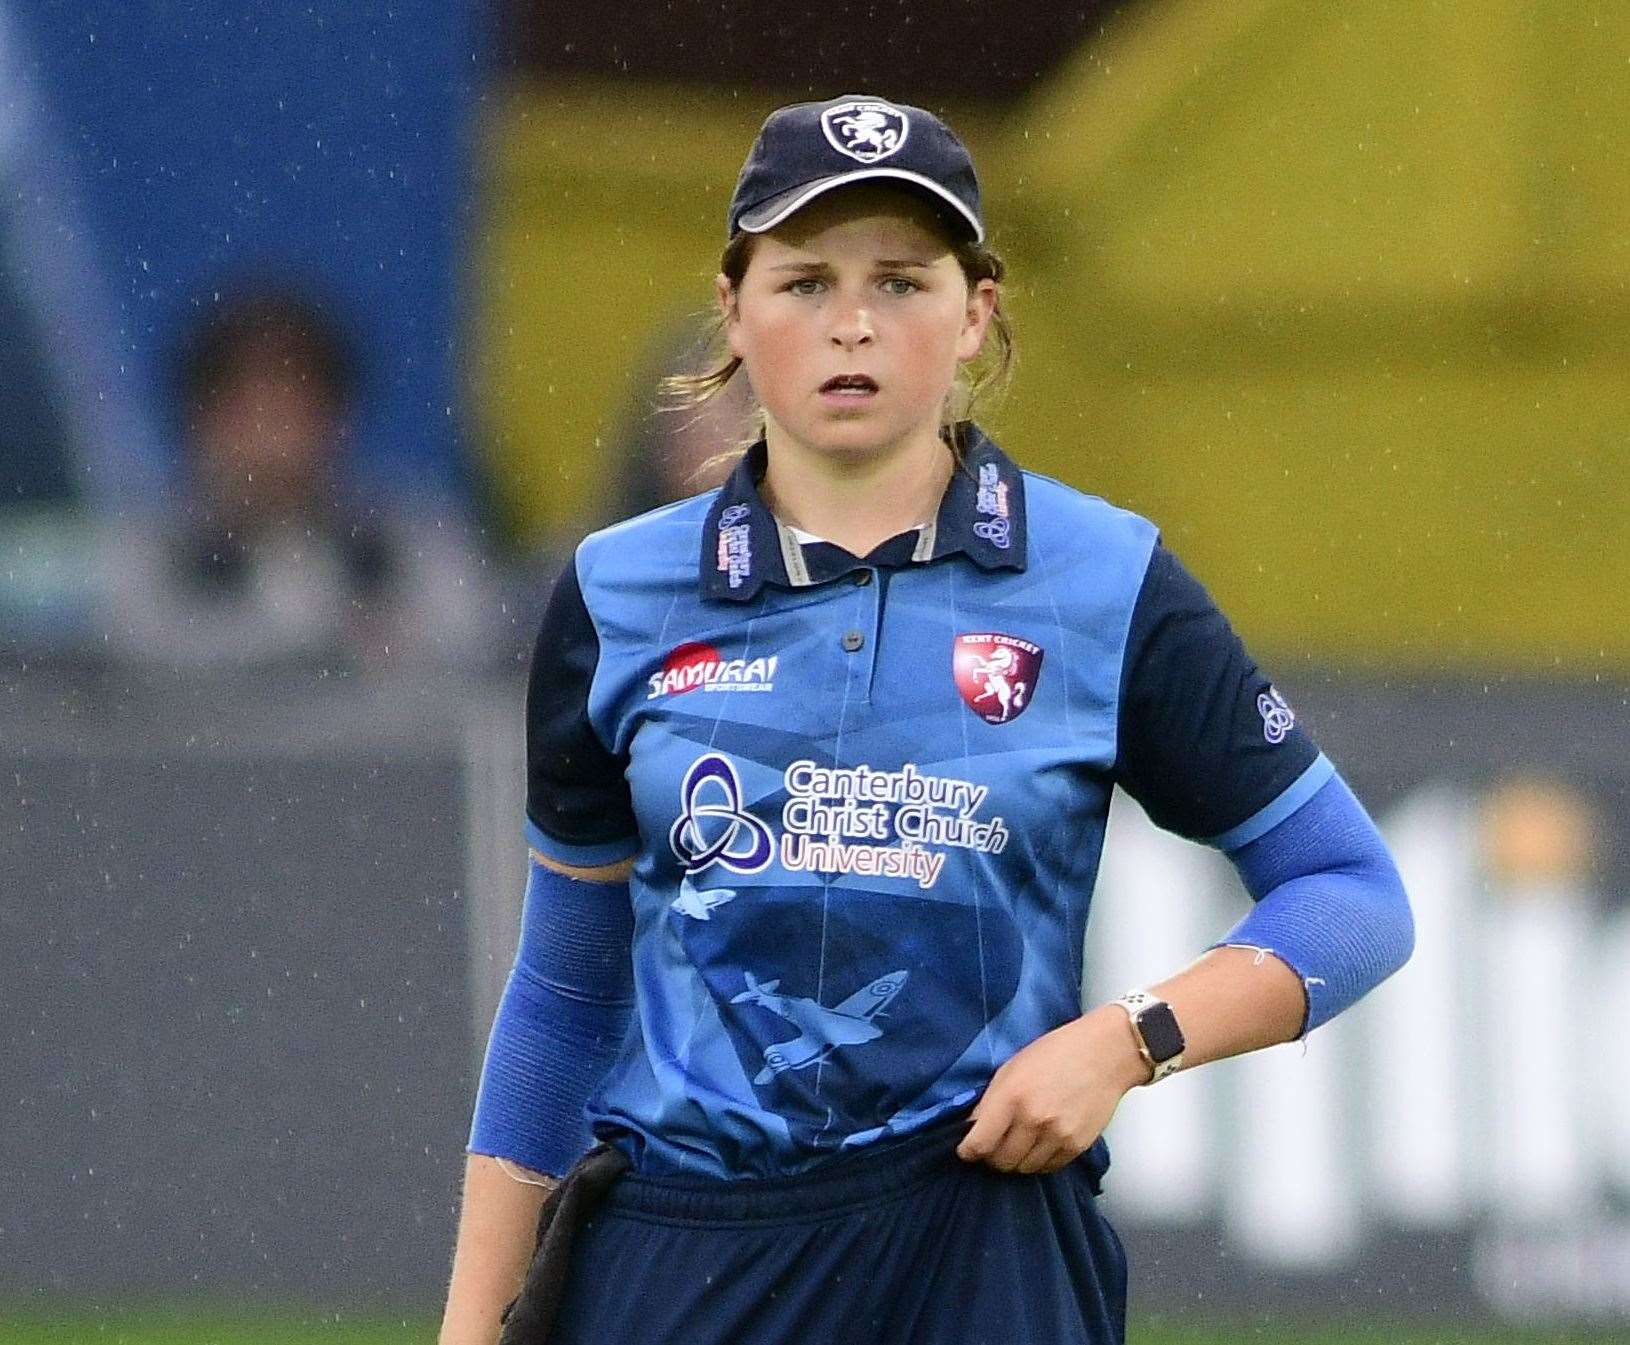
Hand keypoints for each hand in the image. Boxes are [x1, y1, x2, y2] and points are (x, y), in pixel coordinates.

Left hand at [956, 1004, 1149, 1174]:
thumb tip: (974, 1127)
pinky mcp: (1077, 1146)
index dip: (969, 1151)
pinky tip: (1039, 1144)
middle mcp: (1033, 1120)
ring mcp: (1057, 1136)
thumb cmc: (1056, 1052)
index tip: (966, 1151)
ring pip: (1024, 1169)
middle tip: (993, 1146)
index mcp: (1012, 1096)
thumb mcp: (1013, 1066)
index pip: (980, 1143)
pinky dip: (1039, 1161)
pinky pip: (1048, 1168)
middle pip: (1001, 1161)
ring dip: (1016, 1160)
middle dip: (992, 1157)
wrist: (1105, 1054)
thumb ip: (991, 1099)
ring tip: (1019, 1143)